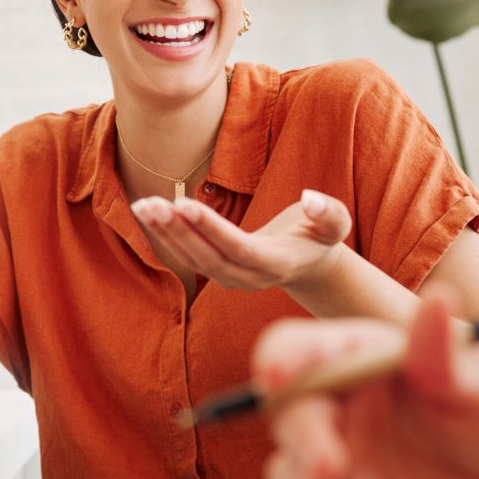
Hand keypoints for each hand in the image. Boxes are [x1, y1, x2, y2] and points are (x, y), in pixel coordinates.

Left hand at [130, 188, 350, 292]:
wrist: (308, 265)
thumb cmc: (320, 238)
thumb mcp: (335, 225)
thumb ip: (329, 213)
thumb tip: (310, 199)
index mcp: (274, 264)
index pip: (237, 247)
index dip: (210, 228)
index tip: (184, 204)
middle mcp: (247, 278)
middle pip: (207, 257)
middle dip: (178, 230)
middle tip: (152, 203)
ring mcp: (229, 279)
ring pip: (192, 259)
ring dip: (165, 233)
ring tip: (143, 205)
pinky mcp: (216, 272)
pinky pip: (186, 257)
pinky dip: (166, 236)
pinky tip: (148, 213)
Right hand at [255, 298, 478, 478]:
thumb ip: (449, 353)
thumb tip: (437, 304)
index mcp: (356, 358)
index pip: (298, 348)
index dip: (280, 359)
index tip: (276, 376)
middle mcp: (334, 404)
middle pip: (286, 411)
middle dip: (302, 437)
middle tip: (333, 464)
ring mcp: (332, 457)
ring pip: (286, 467)